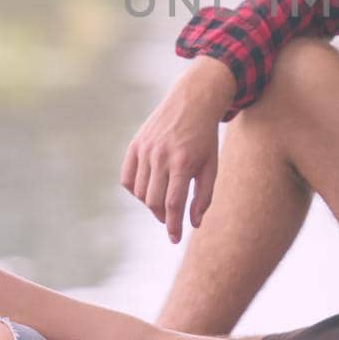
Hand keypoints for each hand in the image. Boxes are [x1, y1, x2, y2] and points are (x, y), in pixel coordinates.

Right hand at [122, 57, 235, 242]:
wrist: (192, 100)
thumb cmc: (205, 137)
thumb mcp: (211, 166)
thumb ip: (203, 196)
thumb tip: (193, 223)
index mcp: (183, 162)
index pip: (173, 204)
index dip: (173, 225)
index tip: (174, 239)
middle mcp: (161, 155)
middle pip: (154, 201)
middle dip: (162, 216)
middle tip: (171, 219)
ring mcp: (145, 149)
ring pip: (139, 192)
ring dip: (150, 204)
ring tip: (163, 202)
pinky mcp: (135, 145)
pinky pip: (127, 178)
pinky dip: (135, 189)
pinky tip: (148, 189)